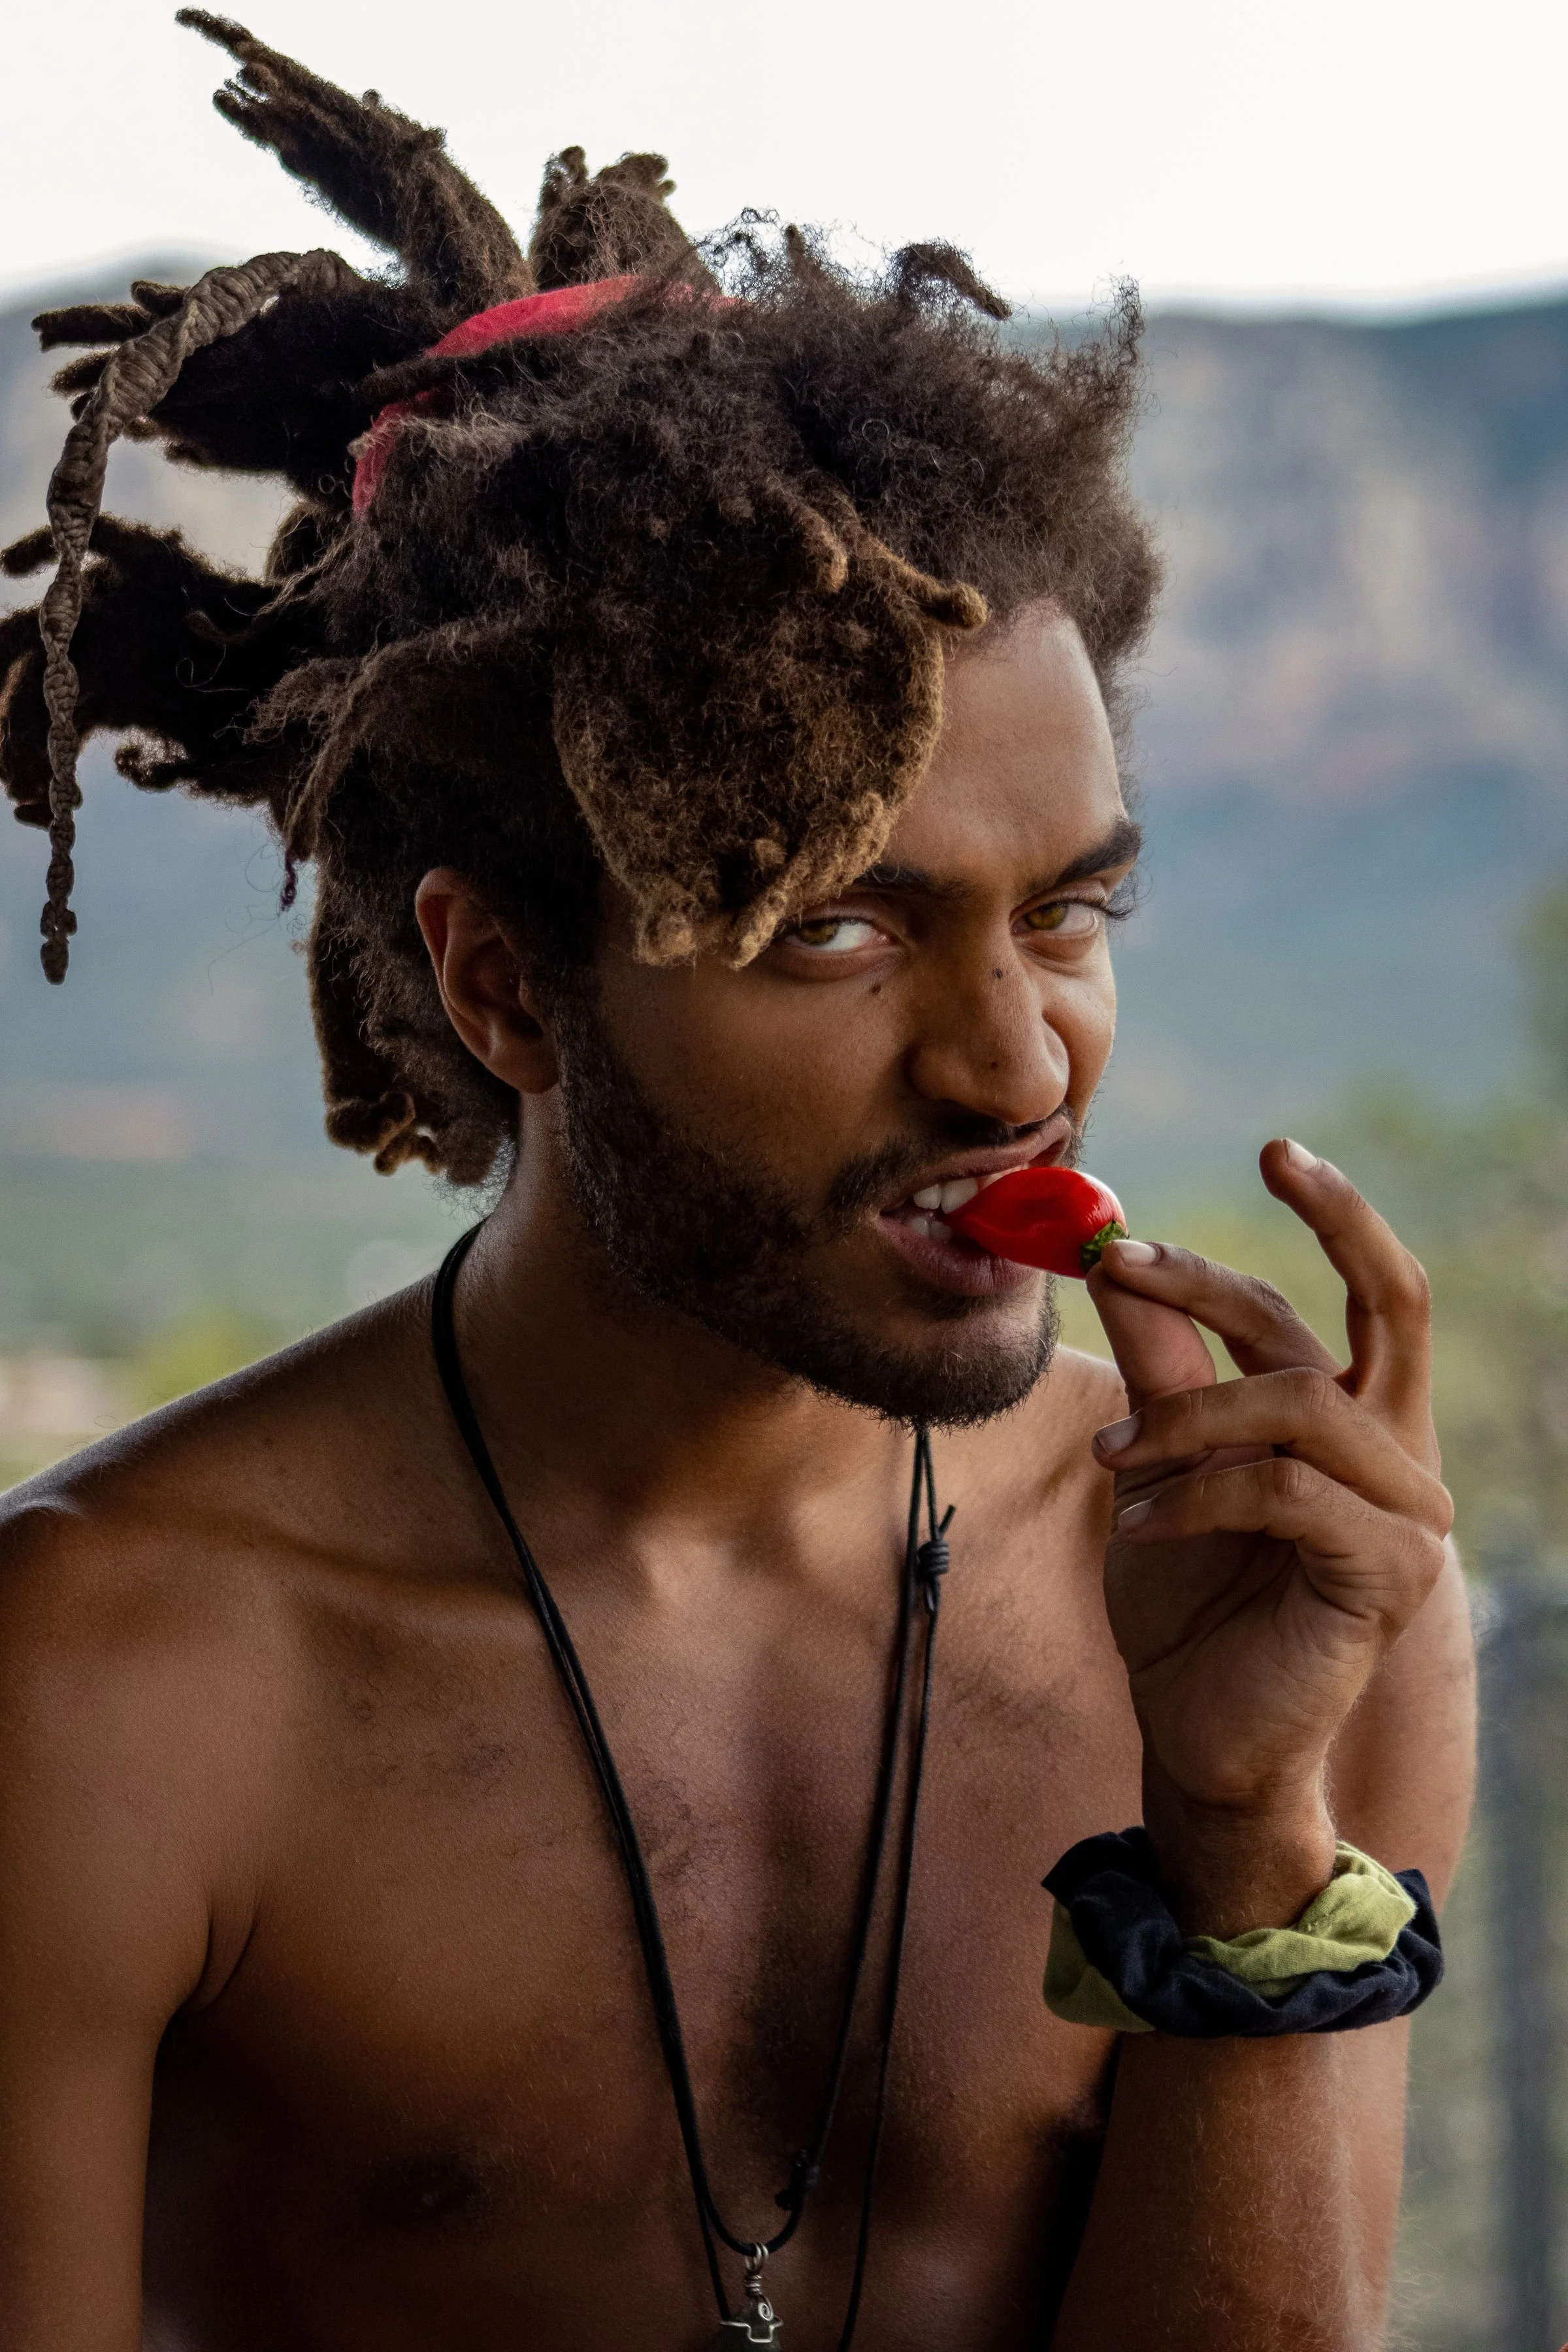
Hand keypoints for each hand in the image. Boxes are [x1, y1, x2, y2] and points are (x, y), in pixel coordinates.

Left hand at [1086, 1139, 1451, 1930]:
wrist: (1197, 1732)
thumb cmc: (1186, 1599)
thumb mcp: (1161, 1459)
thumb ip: (1160, 1362)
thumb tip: (1117, 1250)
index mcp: (1359, 1417)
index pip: (1372, 1292)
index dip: (1337, 1211)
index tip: (1277, 1146)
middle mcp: (1401, 1453)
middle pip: (1385, 1309)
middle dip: (1306, 1239)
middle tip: (1152, 1245)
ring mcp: (1409, 1514)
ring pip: (1300, 1403)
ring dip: (1188, 1416)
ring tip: (1116, 1456)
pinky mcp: (1387, 1572)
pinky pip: (1282, 1492)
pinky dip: (1195, 1494)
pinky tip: (1138, 1522)